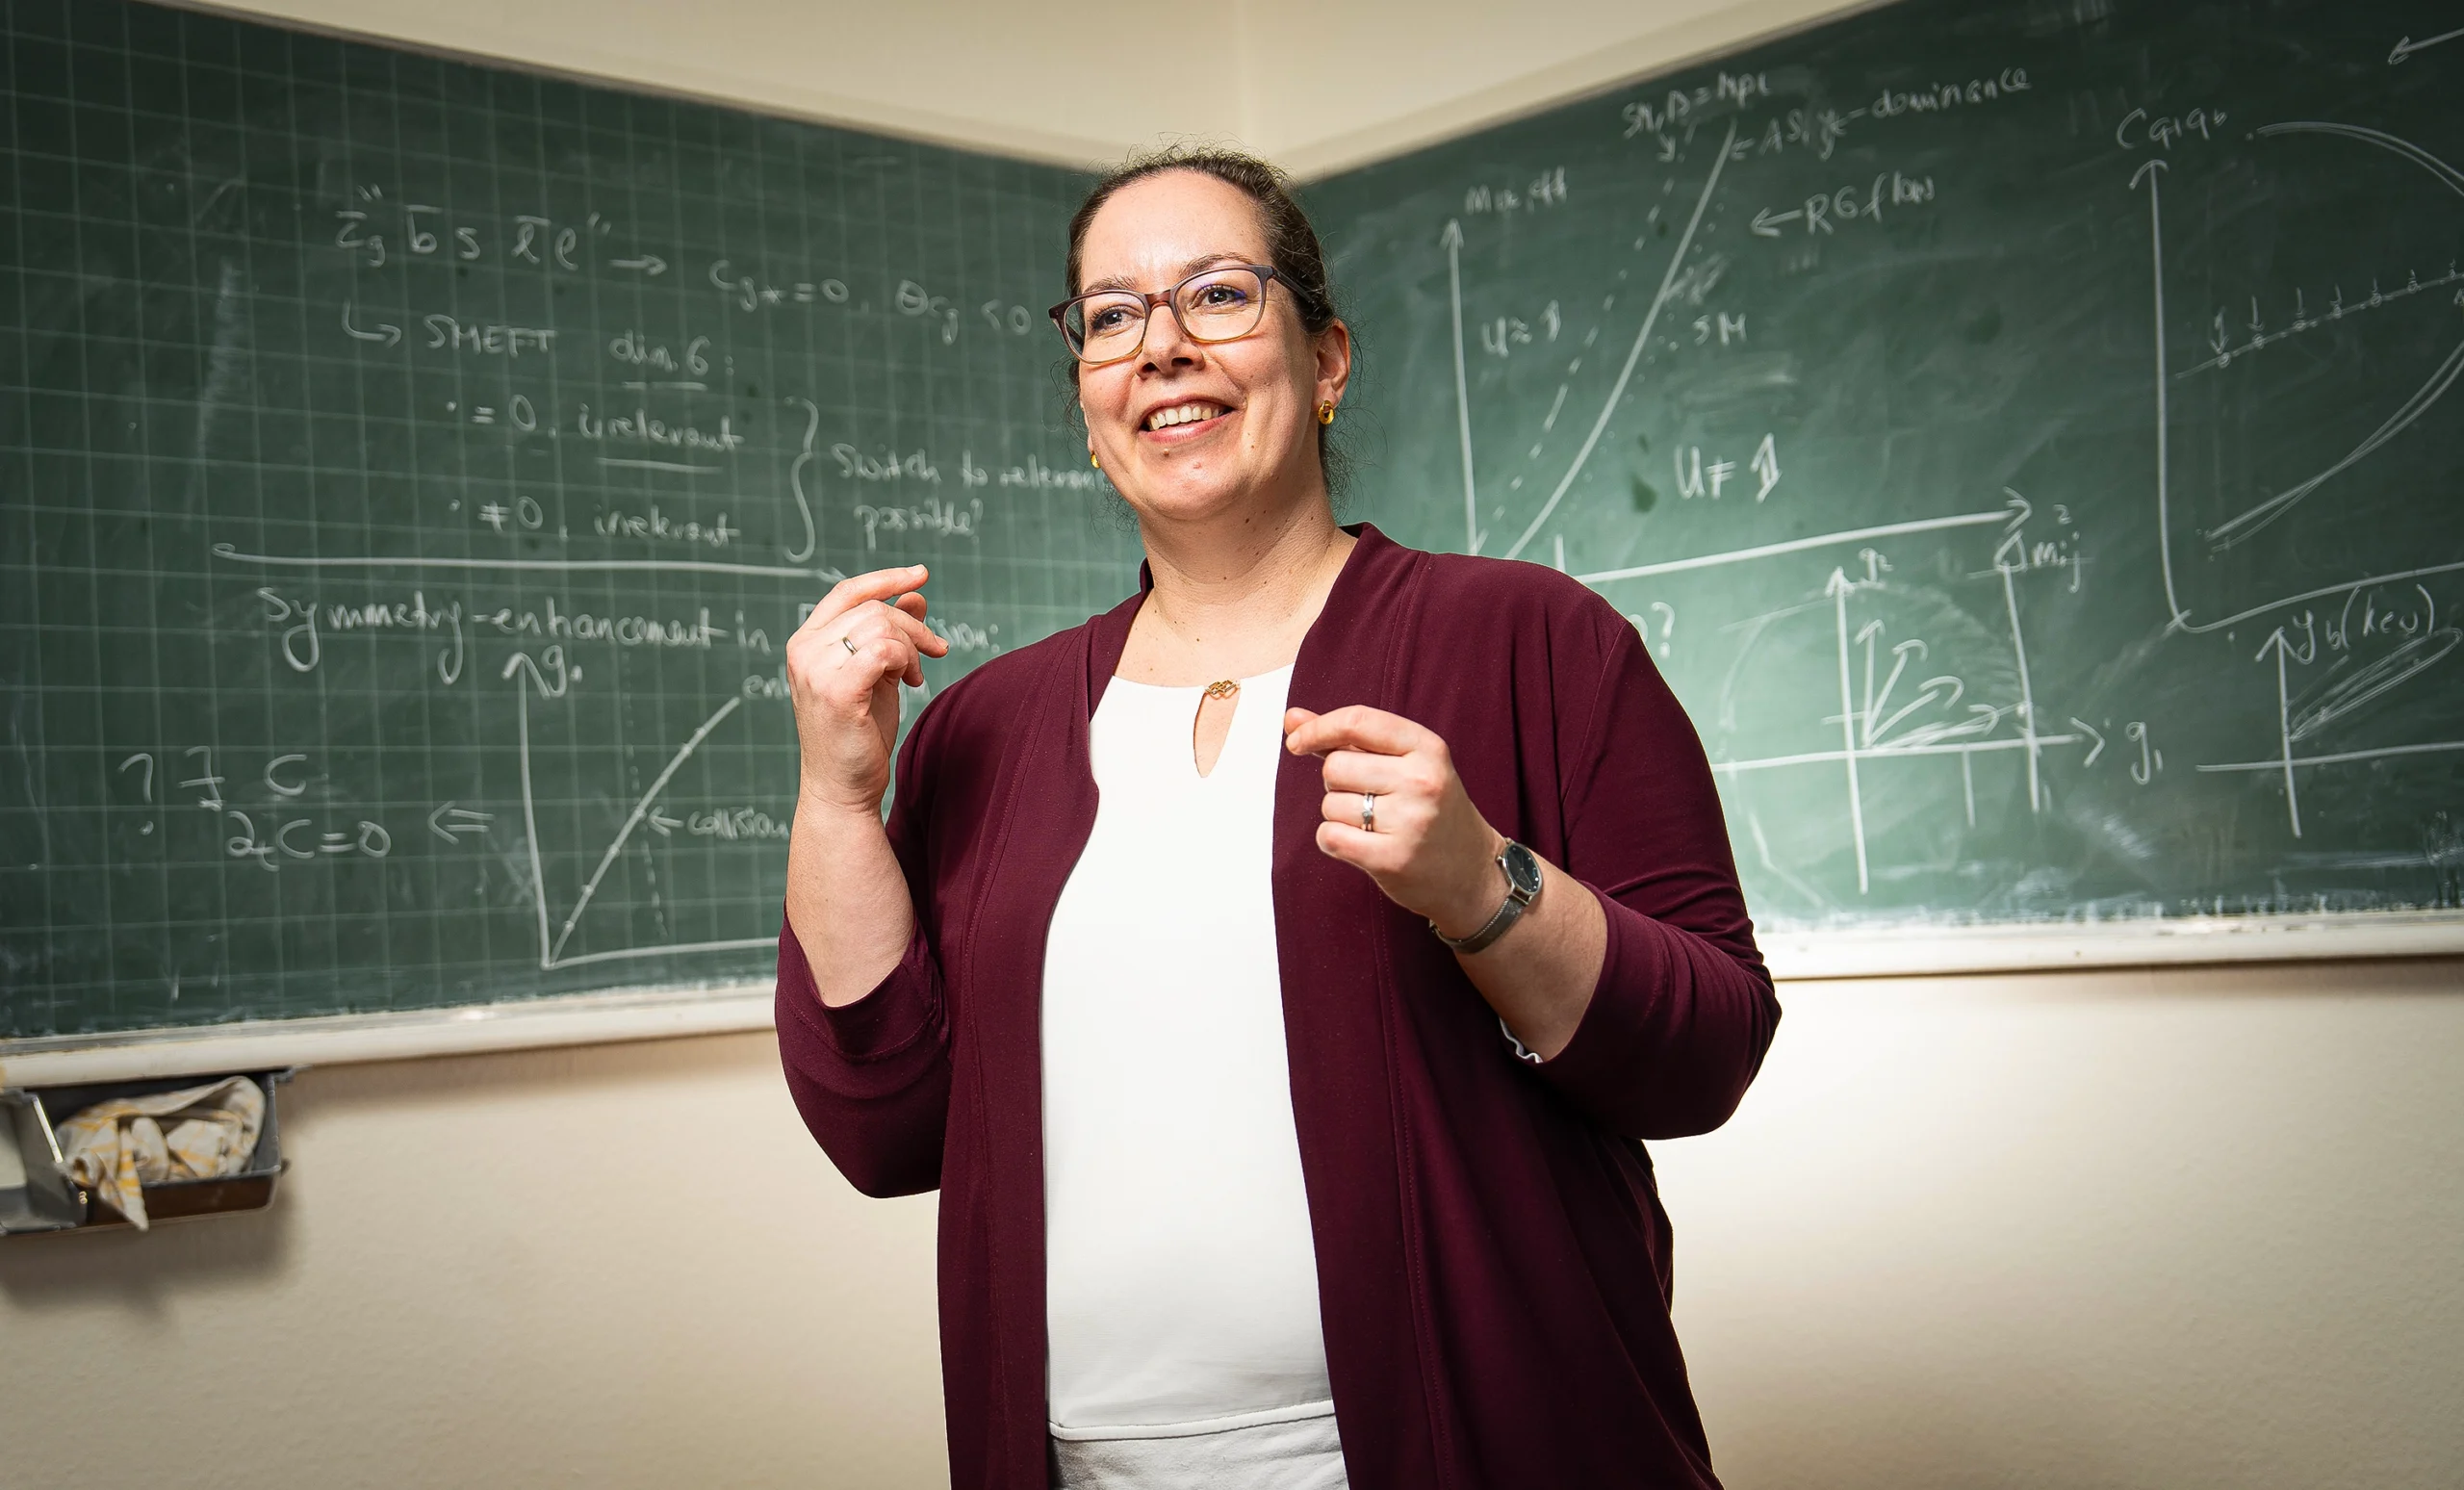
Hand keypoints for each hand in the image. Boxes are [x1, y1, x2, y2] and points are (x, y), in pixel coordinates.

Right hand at [785, 565, 949, 815]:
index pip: (847, 592)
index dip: (886, 578)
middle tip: (935, 652)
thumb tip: (915, 594)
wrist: (843, 787)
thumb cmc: (859, 733)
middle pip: (872, 608)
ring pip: (882, 627)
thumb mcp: (879, 673)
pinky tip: (910, 683)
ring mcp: (816, 670)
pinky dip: (906, 661)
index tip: (921, 574)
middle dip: (913, 627)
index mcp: (806, 642)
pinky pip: (885, 651)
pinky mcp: (837, 691)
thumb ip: (891, 633)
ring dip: (911, 647)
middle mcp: (804, 650)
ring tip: (915, 676)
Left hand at [1283, 705, 1505, 939]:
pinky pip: (1330, 837)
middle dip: (1336, 783)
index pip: (1358, 721)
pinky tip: (1362, 845)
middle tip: (1368, 798)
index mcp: (1427, 748)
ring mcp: (1410, 821)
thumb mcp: (1404, 764)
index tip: (1296, 743)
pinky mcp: (1393, 859)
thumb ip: (1347, 739)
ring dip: (1339, 815)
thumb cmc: (1431, 810)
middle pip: (1335, 767)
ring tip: (1375, 825)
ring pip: (1330, 804)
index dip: (1317, 729)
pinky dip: (1334, 841)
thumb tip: (1292, 719)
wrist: (1471, 872)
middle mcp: (1422, 781)